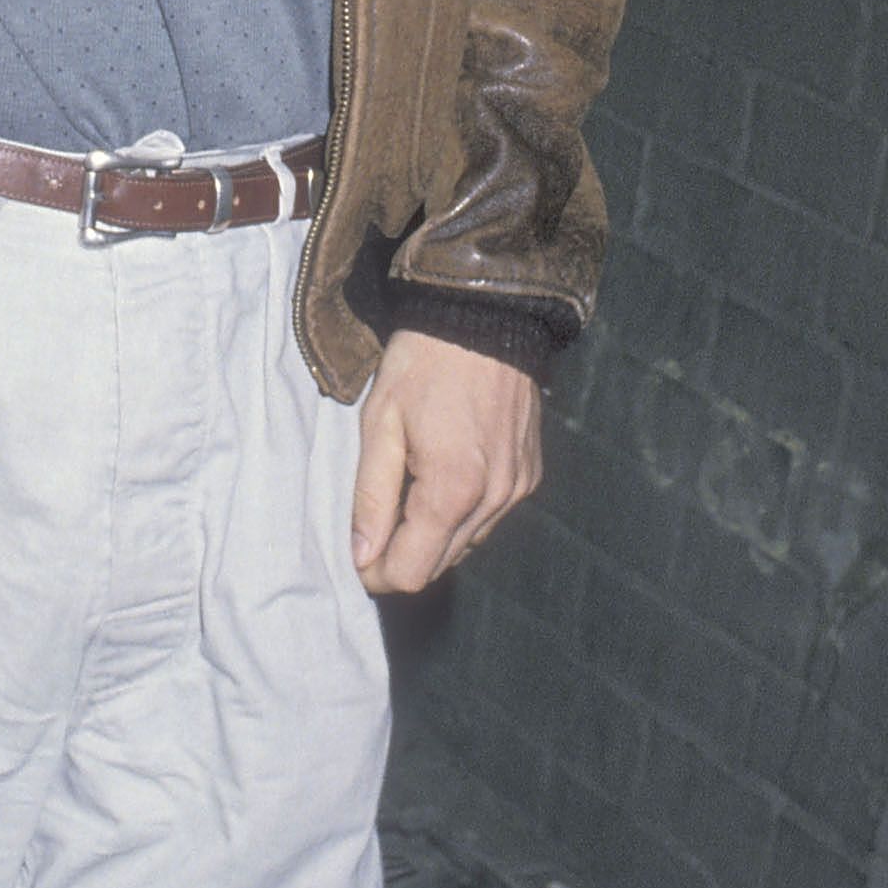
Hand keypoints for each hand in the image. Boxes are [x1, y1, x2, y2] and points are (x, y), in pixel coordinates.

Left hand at [351, 330, 543, 594]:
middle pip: (441, 564)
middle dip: (404, 555)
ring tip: (408, 489)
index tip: (357, 555)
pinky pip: (490, 516)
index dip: (377, 573)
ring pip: (467, 543)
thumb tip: (362, 556)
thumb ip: (371, 496)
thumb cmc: (424, 362)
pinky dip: (462, 512)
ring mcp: (517, 488)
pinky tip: (443, 476)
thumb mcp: (380, 422)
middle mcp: (494, 498)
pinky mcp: (529, 474)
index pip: (412, 572)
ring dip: (434, 535)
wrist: (486, 315)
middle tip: (376, 522)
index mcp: (452, 490)